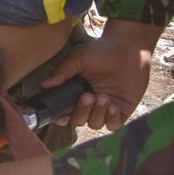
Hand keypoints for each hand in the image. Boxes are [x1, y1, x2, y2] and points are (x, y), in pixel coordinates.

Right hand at [41, 19, 162, 130]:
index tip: (60, 117)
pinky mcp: (121, 111)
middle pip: (78, 120)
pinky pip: (113, 125)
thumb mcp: (79, 58)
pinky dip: (111, 119)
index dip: (60, 117)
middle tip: (87, 96)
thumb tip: (44, 85)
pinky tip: (112, 105)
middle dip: (81, 111)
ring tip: (103, 96)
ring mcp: (104, 108)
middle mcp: (88, 103)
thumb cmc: (102, 51)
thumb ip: (62, 72)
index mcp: (74, 92)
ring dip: (97, 113)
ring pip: (95, 123)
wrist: (129, 49)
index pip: (64, 110)